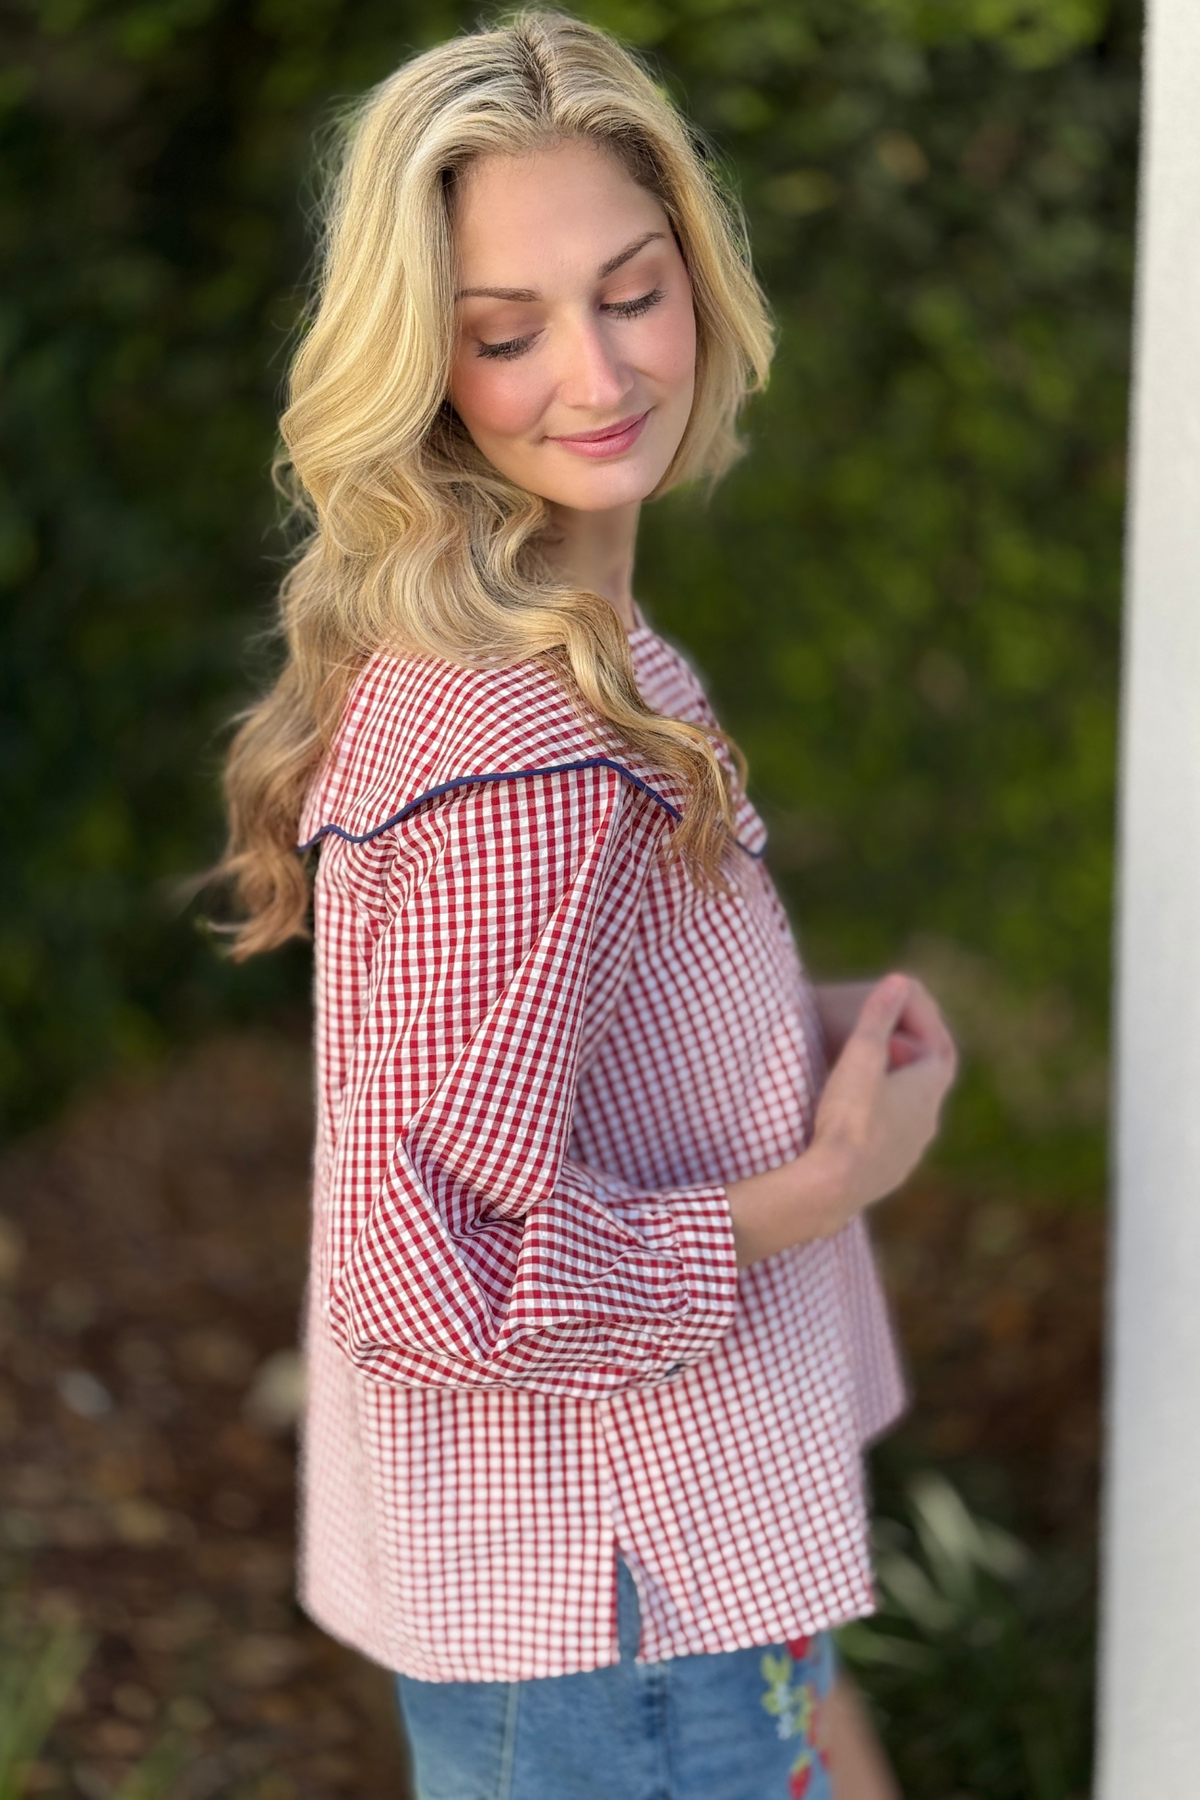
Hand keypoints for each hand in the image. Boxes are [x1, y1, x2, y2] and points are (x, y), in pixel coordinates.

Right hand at [727, 973, 956, 1266]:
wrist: (833, 1186)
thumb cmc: (849, 1117)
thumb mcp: (861, 1056)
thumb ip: (879, 1017)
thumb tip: (899, 980)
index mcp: (928, 1090)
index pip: (940, 1048)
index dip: (925, 1024)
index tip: (903, 1009)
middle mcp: (927, 1121)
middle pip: (927, 1079)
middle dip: (908, 1053)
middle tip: (884, 1037)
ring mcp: (909, 1151)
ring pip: (909, 1111)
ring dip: (893, 1088)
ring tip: (865, 1074)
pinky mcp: (887, 1172)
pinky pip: (891, 1137)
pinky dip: (881, 1117)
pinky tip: (855, 1116)